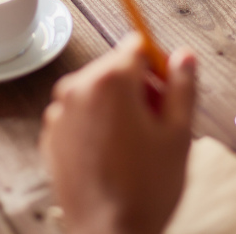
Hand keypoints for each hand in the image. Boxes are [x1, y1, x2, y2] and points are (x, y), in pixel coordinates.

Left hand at [40, 33, 195, 233]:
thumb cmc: (144, 190)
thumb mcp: (178, 133)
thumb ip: (183, 85)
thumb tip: (184, 56)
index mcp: (110, 81)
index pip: (137, 46)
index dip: (159, 65)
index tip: (168, 88)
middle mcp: (77, 88)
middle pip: (116, 67)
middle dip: (139, 87)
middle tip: (157, 123)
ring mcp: (60, 112)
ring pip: (98, 91)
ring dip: (118, 106)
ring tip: (136, 145)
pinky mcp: (51, 134)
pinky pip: (80, 114)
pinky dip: (97, 124)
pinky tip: (113, 155)